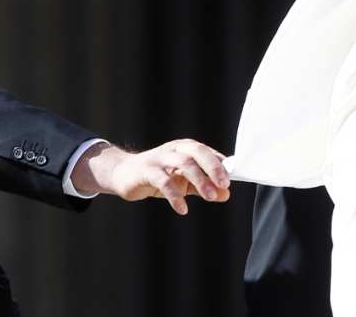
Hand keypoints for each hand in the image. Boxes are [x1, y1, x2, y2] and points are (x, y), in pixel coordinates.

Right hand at [71, 139, 230, 214]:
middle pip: (198, 152)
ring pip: (184, 164)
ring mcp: (161, 158)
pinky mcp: (147, 170)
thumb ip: (203, 187)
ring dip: (199, 180)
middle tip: (225, 185)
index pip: (208, 152)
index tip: (231, 180)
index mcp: (186, 148)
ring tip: (210, 197)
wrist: (123, 174)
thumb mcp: (183, 182)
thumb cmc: (158, 176)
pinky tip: (182, 208)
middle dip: (213, 168)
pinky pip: (164, 181)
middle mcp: (175, 148)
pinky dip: (175, 195)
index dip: (221, 165)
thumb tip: (226, 194)